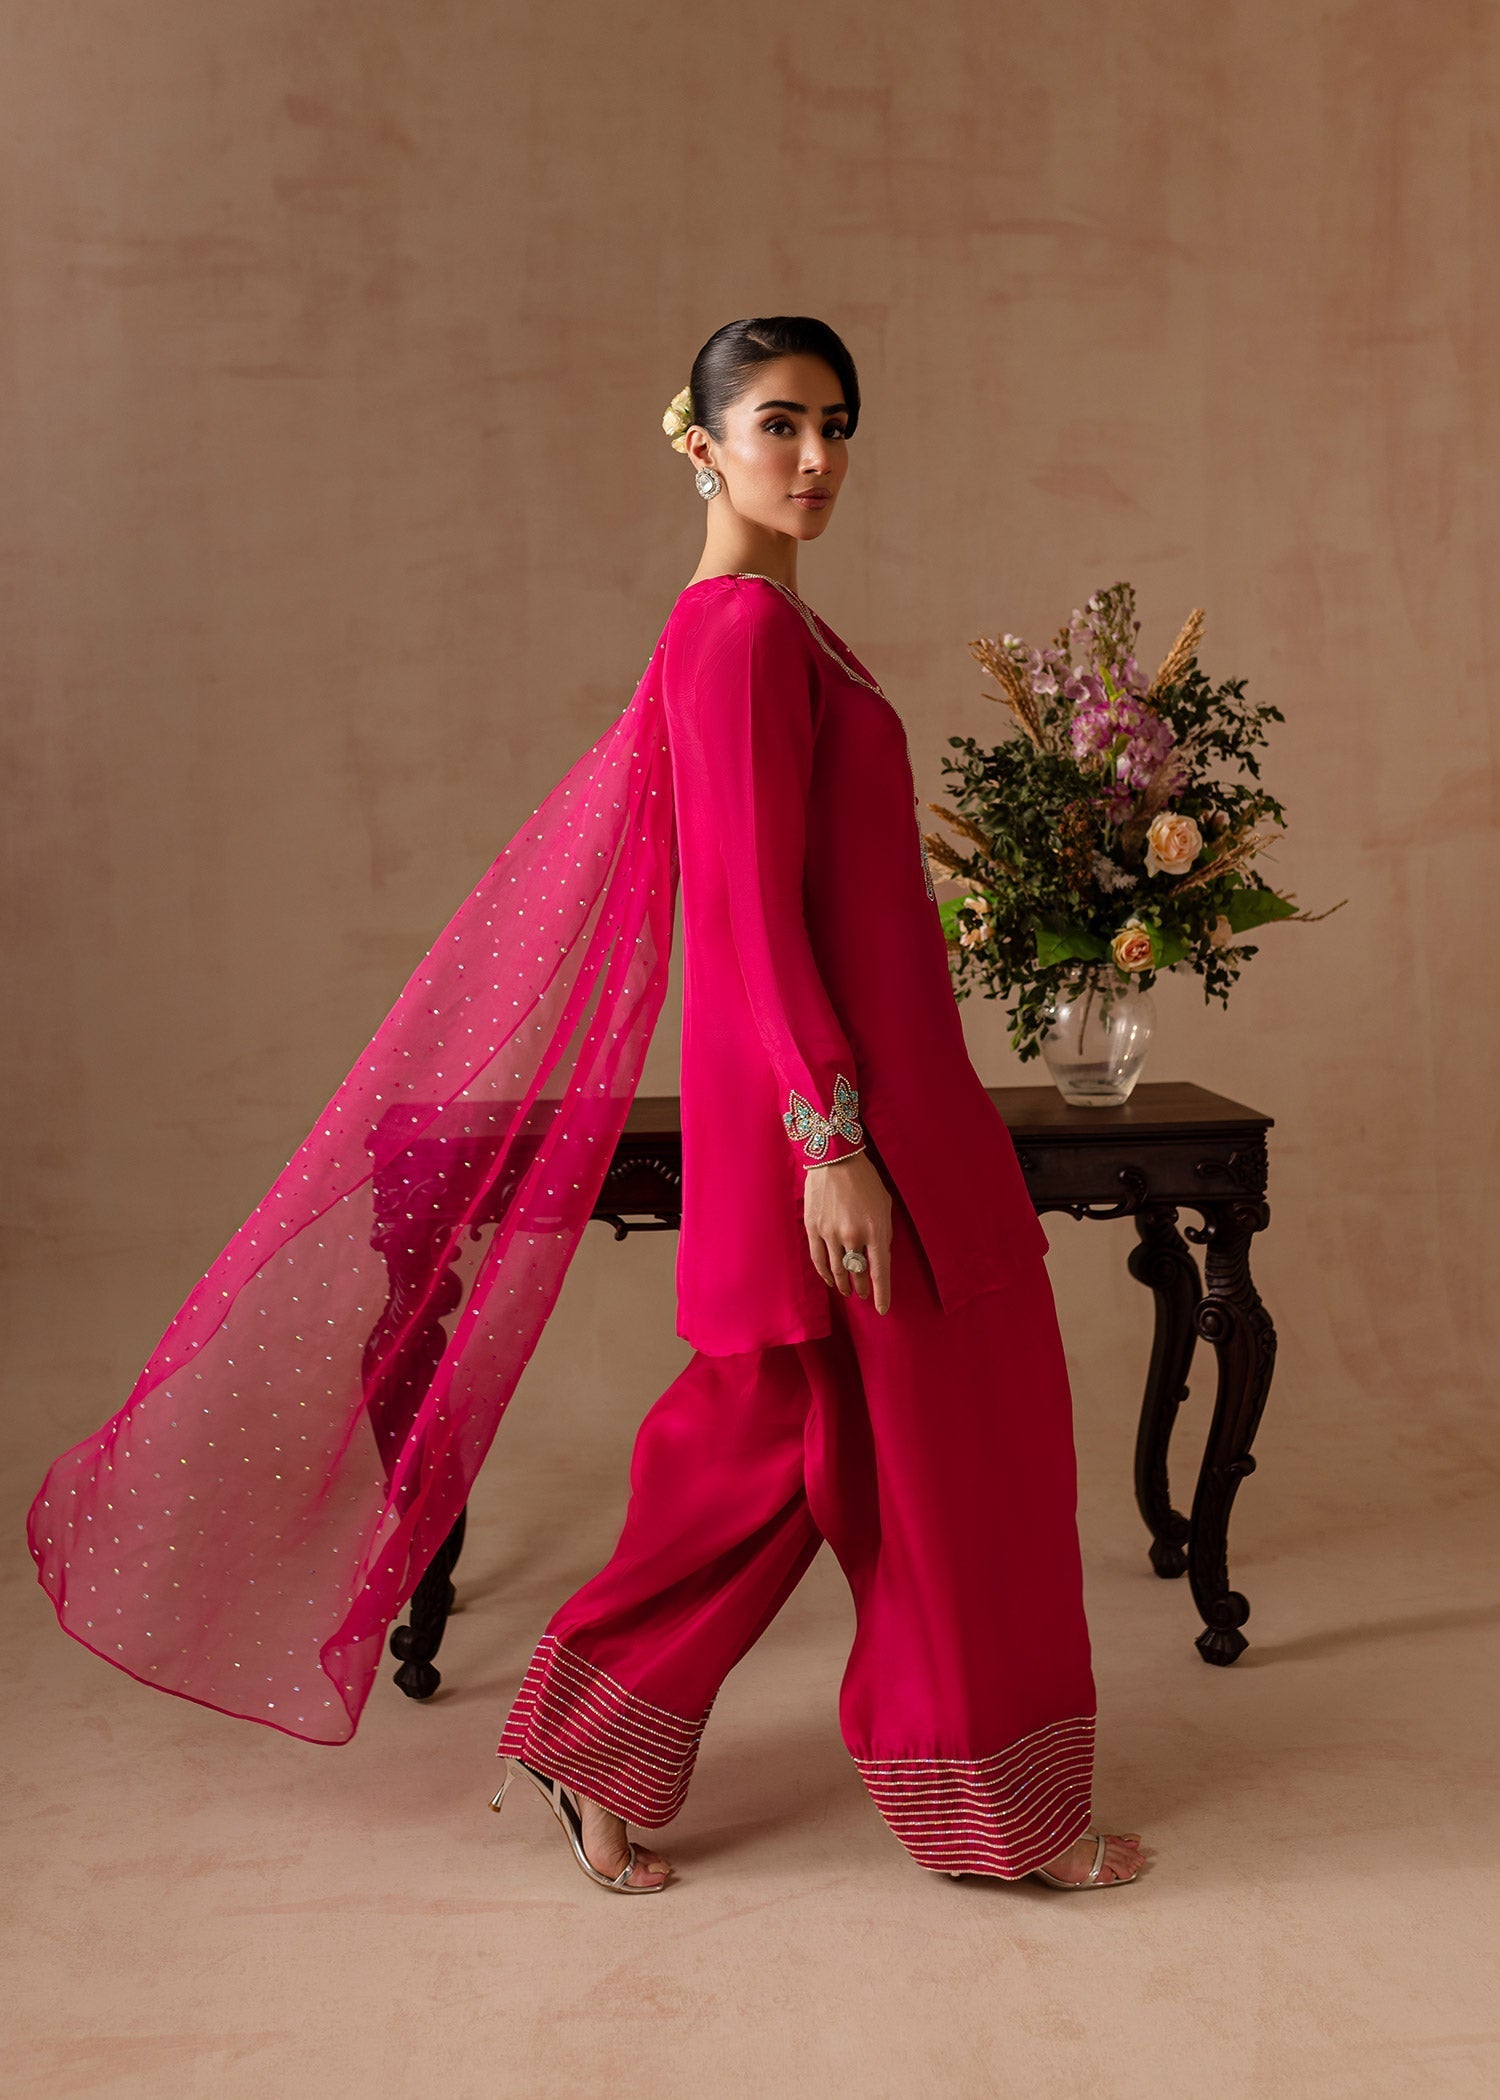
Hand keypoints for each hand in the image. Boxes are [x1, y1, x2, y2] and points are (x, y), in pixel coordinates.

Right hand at [803, 1152, 891, 1313]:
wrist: (835, 1158)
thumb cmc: (865, 1180)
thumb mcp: (884, 1206)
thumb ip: (883, 1234)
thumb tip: (877, 1258)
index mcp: (876, 1230)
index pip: (880, 1273)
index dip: (882, 1294)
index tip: (882, 1309)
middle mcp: (853, 1235)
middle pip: (857, 1274)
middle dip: (861, 1288)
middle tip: (863, 1296)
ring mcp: (831, 1233)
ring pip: (837, 1271)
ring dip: (843, 1284)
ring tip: (847, 1291)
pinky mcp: (813, 1229)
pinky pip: (819, 1260)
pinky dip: (825, 1274)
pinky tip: (830, 1280)